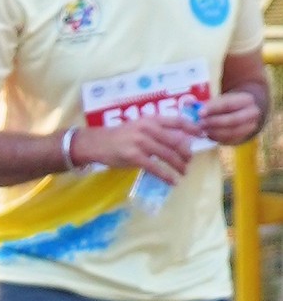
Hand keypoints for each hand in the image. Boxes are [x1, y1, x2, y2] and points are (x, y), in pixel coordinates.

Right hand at [72, 115, 196, 183]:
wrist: (97, 143)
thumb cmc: (120, 136)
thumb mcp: (139, 127)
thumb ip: (157, 131)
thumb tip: (178, 140)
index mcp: (151, 119)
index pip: (178, 121)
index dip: (192, 128)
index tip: (202, 135)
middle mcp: (148, 129)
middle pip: (176, 141)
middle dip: (186, 153)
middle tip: (189, 161)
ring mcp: (141, 142)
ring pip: (168, 155)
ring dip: (179, 165)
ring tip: (184, 172)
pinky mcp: (134, 156)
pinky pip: (155, 167)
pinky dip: (167, 176)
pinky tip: (173, 181)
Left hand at [203, 82, 266, 146]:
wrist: (241, 113)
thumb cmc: (226, 106)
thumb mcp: (220, 100)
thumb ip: (204, 103)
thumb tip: (187, 104)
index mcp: (247, 99)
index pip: (229, 104)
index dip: (213, 109)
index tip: (200, 113)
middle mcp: (252, 113)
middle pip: (232, 120)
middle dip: (214, 123)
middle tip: (200, 124)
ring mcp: (250, 127)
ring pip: (231, 132)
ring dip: (215, 132)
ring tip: (203, 129)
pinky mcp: (243, 137)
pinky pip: (229, 140)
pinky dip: (217, 138)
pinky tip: (208, 134)